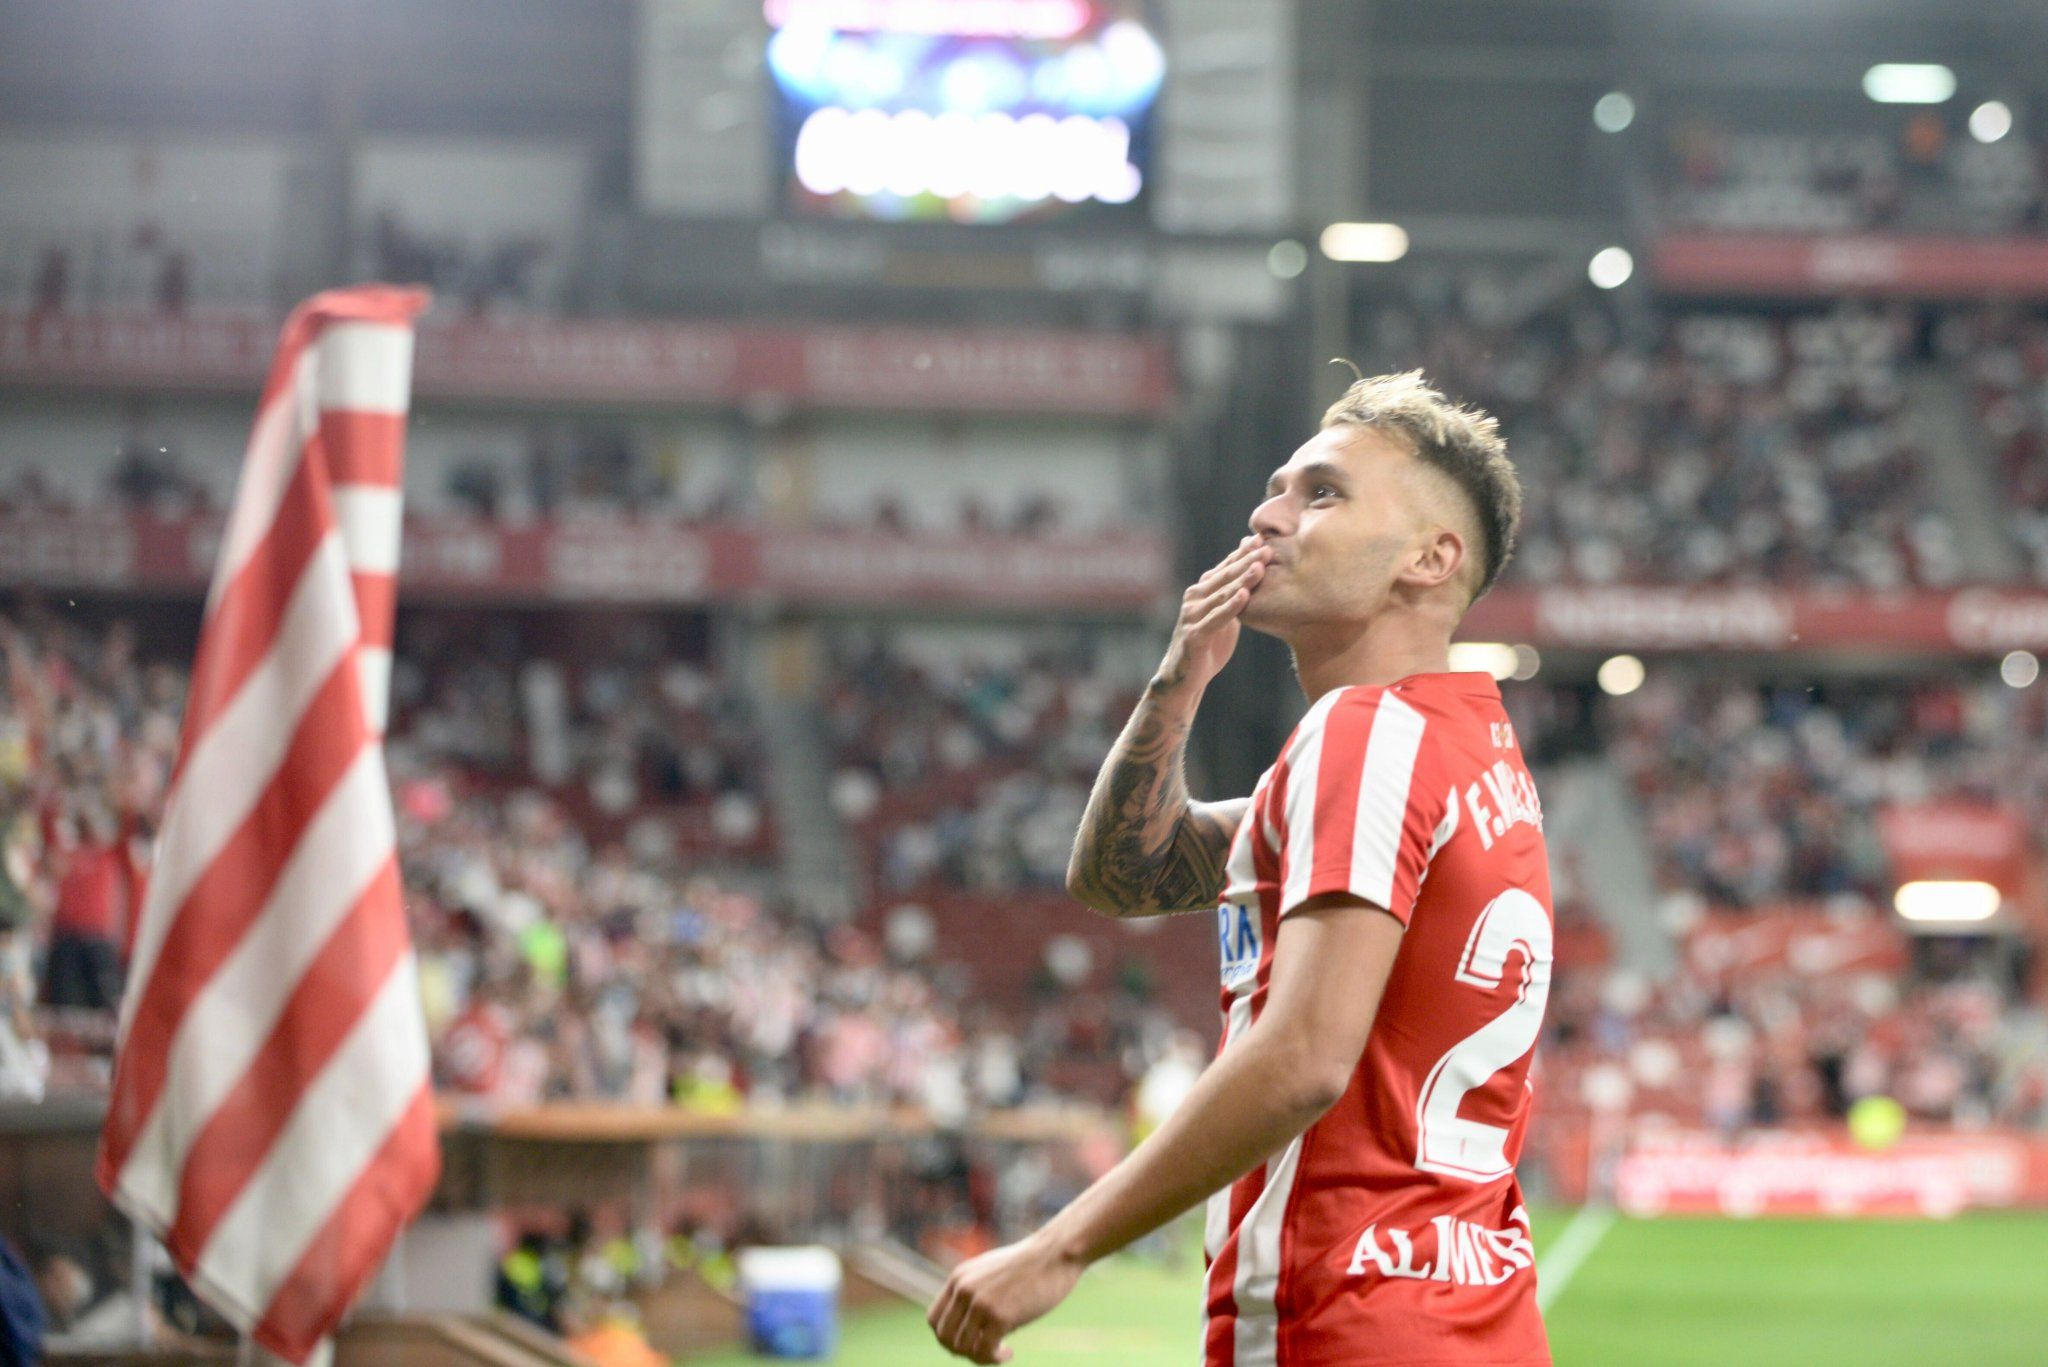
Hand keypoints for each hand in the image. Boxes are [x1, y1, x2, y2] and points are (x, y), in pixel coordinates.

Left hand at [926, 1235, 1085, 1363]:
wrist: (1055, 1254)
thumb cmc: (1029, 1265)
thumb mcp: (990, 1271)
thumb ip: (974, 1291)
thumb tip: (971, 1327)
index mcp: (959, 1278)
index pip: (934, 1320)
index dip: (947, 1338)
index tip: (968, 1341)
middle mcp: (964, 1290)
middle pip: (945, 1337)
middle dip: (961, 1352)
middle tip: (984, 1351)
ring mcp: (981, 1303)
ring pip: (963, 1348)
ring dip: (980, 1358)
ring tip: (1000, 1351)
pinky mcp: (1000, 1316)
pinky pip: (984, 1351)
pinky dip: (994, 1359)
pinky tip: (1009, 1353)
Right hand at [1155, 535, 1272, 694]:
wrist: (1185, 677)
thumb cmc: (1208, 645)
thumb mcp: (1224, 615)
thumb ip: (1233, 595)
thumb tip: (1252, 571)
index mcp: (1202, 591)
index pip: (1226, 567)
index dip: (1243, 552)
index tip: (1262, 539)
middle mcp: (1195, 598)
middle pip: (1225, 576)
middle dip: (1247, 561)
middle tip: (1267, 548)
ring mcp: (1192, 615)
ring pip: (1222, 594)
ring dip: (1242, 579)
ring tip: (1260, 566)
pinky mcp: (1195, 634)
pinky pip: (1216, 618)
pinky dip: (1231, 607)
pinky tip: (1244, 596)